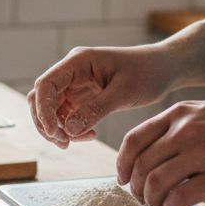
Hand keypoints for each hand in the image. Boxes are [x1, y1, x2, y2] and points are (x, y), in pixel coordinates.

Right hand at [28, 45, 175, 148]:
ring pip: (51, 110)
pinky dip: (71, 129)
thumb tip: (68, 130)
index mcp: (78, 62)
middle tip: (65, 143)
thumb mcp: (124, 92)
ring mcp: (75, 85)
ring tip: (79, 141)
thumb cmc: (147, 73)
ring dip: (58, 129)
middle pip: (41, 98)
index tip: (54, 133)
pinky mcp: (82, 97)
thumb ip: (96, 110)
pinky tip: (89, 135)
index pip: (46, 84)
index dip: (43, 110)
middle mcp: (72, 72)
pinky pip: (65, 115)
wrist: (163, 69)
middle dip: (47, 123)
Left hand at [117, 97, 204, 205]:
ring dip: (153, 201)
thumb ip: (181, 127)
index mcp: (180, 113)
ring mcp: (203, 153)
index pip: (133, 140)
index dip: (122, 164)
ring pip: (155, 184)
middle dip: (137, 189)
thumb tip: (157, 153)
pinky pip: (180, 199)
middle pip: (140, 166)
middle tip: (144, 199)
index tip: (123, 178)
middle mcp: (186, 131)